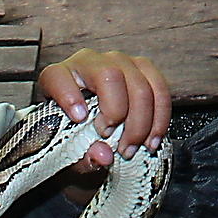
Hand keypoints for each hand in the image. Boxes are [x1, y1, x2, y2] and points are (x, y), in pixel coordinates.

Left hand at [38, 49, 170, 204]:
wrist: (88, 126)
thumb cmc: (73, 134)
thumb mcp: (69, 150)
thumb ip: (82, 155)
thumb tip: (103, 155)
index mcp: (56, 76)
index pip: (58, 77)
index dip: (69, 96)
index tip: (79, 118)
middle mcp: (86, 62)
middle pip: (110, 76)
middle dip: (118, 113)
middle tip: (115, 144)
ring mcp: (117, 62)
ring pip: (140, 84)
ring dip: (143, 122)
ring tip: (134, 147)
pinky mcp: (142, 68)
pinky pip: (159, 89)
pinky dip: (160, 118)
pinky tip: (152, 139)